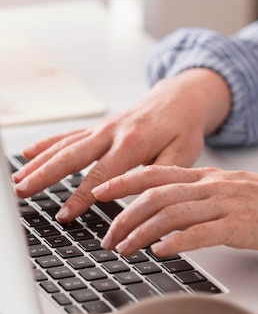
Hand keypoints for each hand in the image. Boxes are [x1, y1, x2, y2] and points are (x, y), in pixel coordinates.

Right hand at [12, 69, 230, 221]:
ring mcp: (101, 129)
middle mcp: (111, 133)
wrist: (181, 99)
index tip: (64, 215)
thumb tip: (142, 199)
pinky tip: (28, 154)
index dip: (80, 197)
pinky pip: (67, 135)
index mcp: (133, 144)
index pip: (101, 175)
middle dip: (44, 176)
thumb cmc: (183, 129)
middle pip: (71, 157)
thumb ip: (161, 176)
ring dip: (39, 163)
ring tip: (18, 180)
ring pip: (63, 146)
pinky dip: (46, 144)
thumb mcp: (183, 155)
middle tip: (22, 192)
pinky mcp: (98, 128)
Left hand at [92, 165, 257, 255]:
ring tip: (123, 249)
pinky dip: (175, 241)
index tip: (101, 190)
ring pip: (171, 213)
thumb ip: (208, 197)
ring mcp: (225, 205)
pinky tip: (159, 251)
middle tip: (108, 236)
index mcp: (210, 178)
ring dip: (141, 231)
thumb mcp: (237, 191)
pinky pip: (200, 232)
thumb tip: (181, 213)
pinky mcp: (239, 227)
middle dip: (124, 215)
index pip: (157, 172)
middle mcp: (212, 187)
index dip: (125, 180)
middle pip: (156, 195)